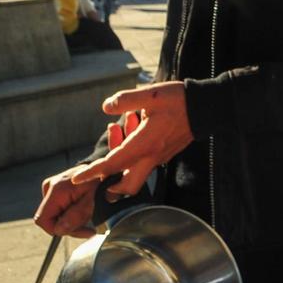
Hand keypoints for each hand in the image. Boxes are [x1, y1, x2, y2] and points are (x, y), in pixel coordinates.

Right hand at [34, 161, 104, 237]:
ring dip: (72, 220)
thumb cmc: (102, 182)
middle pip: (50, 219)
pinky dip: (71, 213)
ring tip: (89, 213)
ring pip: (55, 215)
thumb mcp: (94, 202)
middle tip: (89, 226)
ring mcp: (51, 187)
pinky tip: (84, 209)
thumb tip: (58, 230)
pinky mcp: (56, 189)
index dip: (57, 230)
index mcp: (56, 189)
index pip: (42, 219)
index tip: (79, 231)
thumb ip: (76, 216)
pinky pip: (59, 209)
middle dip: (69, 226)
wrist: (106, 167)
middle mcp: (50, 186)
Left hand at [71, 81, 194, 203]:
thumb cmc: (178, 100)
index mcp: (144, 145)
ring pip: (135, 173)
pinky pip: (144, 162)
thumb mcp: (150, 95)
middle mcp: (151, 156)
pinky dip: (132, 156)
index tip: (76, 178)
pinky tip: (132, 131)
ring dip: (120, 165)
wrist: (206, 107)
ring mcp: (160, 157)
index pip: (112, 165)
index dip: (92, 172)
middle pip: (128, 185)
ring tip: (115, 137)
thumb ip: (125, 100)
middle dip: (110, 186)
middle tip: (96, 179)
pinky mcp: (165, 152)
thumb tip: (106, 107)